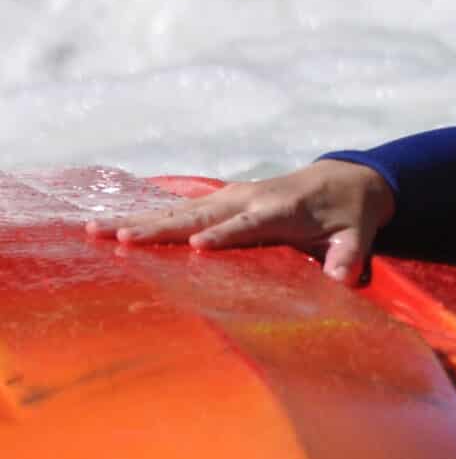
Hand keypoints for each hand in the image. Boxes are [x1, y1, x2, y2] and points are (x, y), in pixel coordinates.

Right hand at [89, 160, 396, 282]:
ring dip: (138, 222)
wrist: (346, 178)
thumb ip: (348, 257)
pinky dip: (145, 218)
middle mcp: (249, 199)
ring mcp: (229, 197)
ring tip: (95, 231)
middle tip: (119, 240)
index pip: (248, 224)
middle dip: (160, 229)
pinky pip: (178, 210)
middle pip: (199, 215)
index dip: (224, 235)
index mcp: (282, 209)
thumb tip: (340, 279)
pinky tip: (109, 227)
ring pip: (178, 211)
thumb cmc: (350, 214)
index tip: (196, 246)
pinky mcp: (219, 200)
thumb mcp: (358, 236)